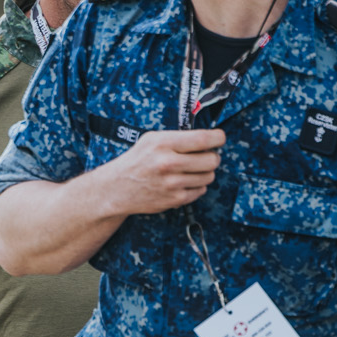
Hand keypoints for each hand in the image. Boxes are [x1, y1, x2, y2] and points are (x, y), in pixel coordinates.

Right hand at [97, 129, 225, 214]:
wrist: (117, 188)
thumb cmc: (137, 160)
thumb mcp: (152, 139)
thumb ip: (178, 137)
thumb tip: (208, 139)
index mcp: (163, 144)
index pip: (203, 139)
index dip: (218, 138)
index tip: (219, 138)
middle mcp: (168, 163)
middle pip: (211, 160)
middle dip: (213, 156)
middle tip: (206, 155)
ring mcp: (172, 184)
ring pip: (209, 176)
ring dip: (204, 172)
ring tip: (191, 169)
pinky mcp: (175, 199)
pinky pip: (200, 190)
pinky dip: (196, 185)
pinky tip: (184, 181)